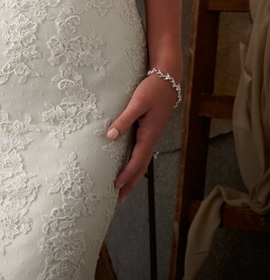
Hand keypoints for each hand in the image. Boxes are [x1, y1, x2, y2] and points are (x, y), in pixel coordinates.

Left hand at [106, 73, 175, 202]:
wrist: (167, 80)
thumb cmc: (152, 89)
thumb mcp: (137, 103)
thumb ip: (124, 119)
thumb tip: (110, 136)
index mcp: (149, 135)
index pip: (137, 161)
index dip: (126, 175)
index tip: (116, 187)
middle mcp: (151, 139)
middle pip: (141, 168)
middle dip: (130, 184)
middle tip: (118, 199)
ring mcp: (151, 136)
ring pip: (142, 161)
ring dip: (133, 176)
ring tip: (122, 188)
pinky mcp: (149, 130)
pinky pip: (142, 153)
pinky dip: (135, 164)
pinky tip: (128, 165)